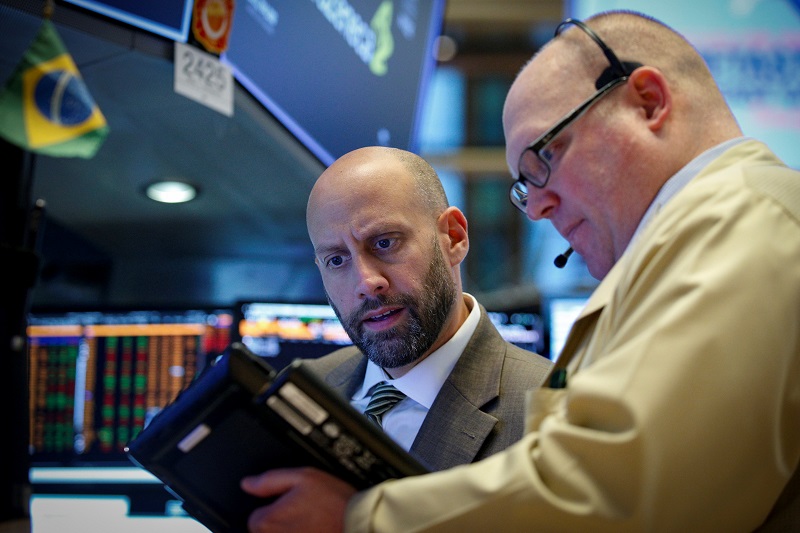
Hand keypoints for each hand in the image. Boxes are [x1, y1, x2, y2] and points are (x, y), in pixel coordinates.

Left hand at [241, 467, 356, 532]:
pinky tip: (317, 529)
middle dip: (282, 523)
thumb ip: (270, 480)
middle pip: (266, 531)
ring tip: (313, 524)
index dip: (274, 508)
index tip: (291, 505)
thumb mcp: (303, 477)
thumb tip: (248, 483)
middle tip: (305, 513)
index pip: (255, 517)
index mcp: (268, 520)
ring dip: (293, 530)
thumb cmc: (334, 503)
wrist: (359, 523)